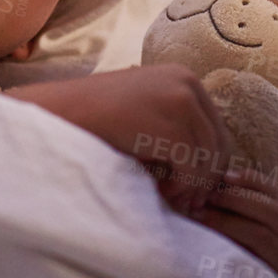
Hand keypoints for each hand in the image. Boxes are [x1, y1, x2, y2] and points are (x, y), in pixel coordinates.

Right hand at [9, 64, 232, 216]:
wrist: (57, 112)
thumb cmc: (96, 121)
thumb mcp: (144, 115)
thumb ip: (177, 131)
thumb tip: (212, 173)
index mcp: (185, 78)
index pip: (218, 130)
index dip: (209, 165)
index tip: (188, 188)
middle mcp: (189, 82)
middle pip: (220, 143)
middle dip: (206, 178)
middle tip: (184, 200)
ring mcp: (182, 99)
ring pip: (210, 157)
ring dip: (192, 185)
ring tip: (168, 195)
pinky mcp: (171, 122)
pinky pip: (193, 165)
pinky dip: (181, 185)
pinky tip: (160, 189)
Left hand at [193, 155, 277, 277]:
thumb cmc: (208, 263)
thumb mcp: (215, 229)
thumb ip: (217, 205)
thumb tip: (204, 172)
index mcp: (275, 229)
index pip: (272, 195)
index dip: (251, 181)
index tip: (223, 175)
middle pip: (272, 211)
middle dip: (237, 200)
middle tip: (203, 197)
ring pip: (267, 232)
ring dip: (231, 219)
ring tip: (199, 215)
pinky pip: (265, 256)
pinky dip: (238, 240)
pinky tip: (210, 237)